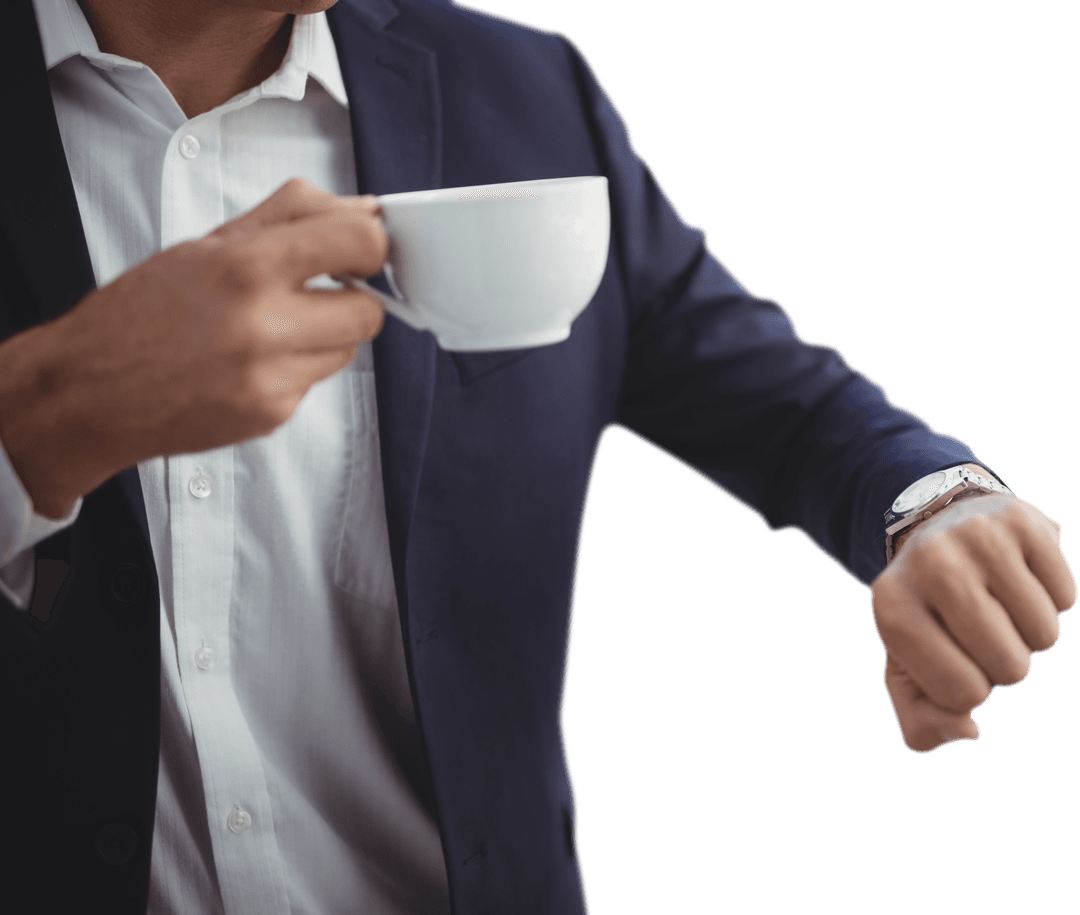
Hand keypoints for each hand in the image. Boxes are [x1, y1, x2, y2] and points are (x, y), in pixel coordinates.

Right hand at [1, 178, 387, 517]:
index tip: (362, 251)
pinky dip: (293, 371)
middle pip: (370, 311)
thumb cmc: (143, 312)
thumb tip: (364, 209)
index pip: (359, 242)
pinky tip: (249, 365)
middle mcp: (262, 323)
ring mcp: (270, 376)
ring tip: (270, 330)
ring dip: (324, 337)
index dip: (371, 245)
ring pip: (348, 350)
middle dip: (352, 300)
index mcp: (245, 265)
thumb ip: (292, 217)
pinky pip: (315, 383)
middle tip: (317, 294)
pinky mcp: (272, 414)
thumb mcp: (208, 244)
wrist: (89, 390)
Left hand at [869, 487, 1076, 751]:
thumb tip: (967, 729)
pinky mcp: (1022, 519)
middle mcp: (928, 563)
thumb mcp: (908, 670)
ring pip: (1044, 635)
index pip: (962, 695)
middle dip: (1004, 664)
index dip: (970, 691)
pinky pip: (1067, 596)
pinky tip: (1017, 578)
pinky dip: (1052, 599)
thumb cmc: (928, 616)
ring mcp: (975, 535)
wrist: (939, 529)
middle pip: (1010, 668)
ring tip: (998, 603)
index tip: (951, 657)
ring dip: (1030, 634)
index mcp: (891, 605)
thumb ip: (923, 722)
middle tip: (978, 629)